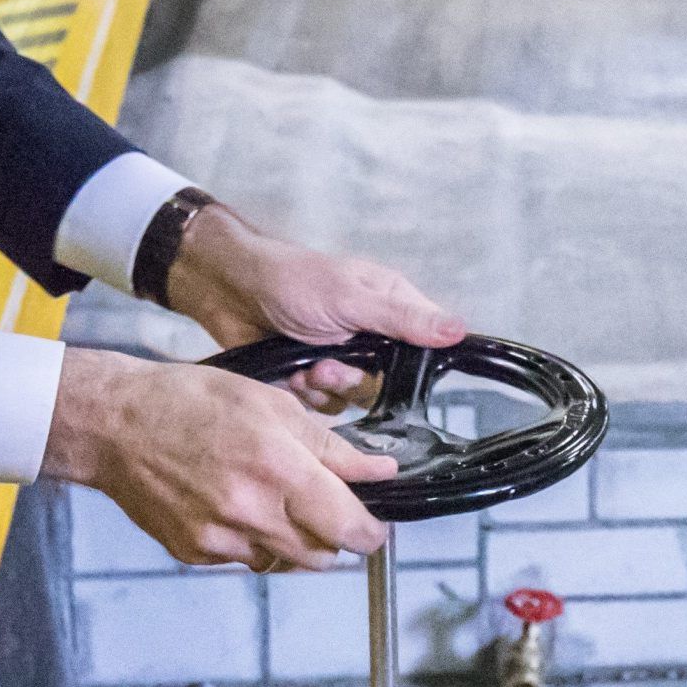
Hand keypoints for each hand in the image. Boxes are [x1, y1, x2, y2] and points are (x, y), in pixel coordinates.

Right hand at [47, 347, 391, 570]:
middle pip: (323, 556)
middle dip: (334, 537)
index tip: (373, 525)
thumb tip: (378, 470)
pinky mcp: (195, 552)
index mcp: (279, 469)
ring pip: (285, 562)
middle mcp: (252, 512)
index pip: (350, 528)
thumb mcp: (271, 404)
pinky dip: (251, 541)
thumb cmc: (188, 402)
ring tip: (274, 501)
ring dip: (294, 542)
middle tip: (325, 508)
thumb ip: (330, 445)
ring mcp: (221, 538)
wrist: (115, 424)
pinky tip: (234, 505)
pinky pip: (244, 559)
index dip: (371, 531)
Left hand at [164, 204, 463, 404]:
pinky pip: (324, 406)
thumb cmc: (288, 279)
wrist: (229, 291)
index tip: (389, 370)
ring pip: (354, 398)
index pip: (425, 345)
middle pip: (387, 382)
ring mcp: (342, 356)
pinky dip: (304, 394)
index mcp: (390, 305)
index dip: (413, 365)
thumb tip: (458, 329)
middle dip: (353, 379)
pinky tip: (288, 373)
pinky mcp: (312, 376)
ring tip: (301, 366)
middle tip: (326, 366)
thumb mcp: (350, 297)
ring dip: (325, 387)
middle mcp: (371, 334)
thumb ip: (402, 318)